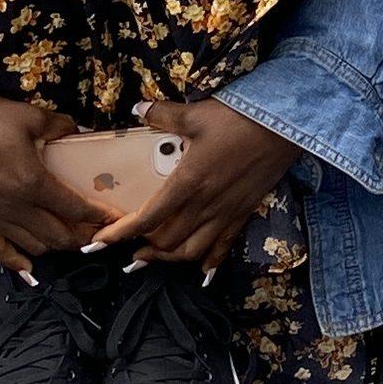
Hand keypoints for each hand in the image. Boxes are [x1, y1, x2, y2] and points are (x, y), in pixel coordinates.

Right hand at [0, 77, 102, 275]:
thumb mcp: (29, 116)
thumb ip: (60, 126)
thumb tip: (80, 132)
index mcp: (31, 182)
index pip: (75, 209)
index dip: (99, 217)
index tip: (116, 220)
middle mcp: (14, 207)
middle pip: (58, 236)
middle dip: (83, 237)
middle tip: (98, 231)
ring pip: (33, 246)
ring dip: (56, 246)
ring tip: (70, 237)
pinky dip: (17, 262)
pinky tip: (30, 270)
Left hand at [99, 95, 299, 266]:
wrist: (285, 126)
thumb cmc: (239, 119)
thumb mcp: (196, 114)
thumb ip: (163, 115)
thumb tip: (138, 109)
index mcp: (187, 183)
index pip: (146, 218)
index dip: (119, 234)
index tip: (97, 243)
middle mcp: (204, 205)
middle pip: (166, 241)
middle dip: (142, 248)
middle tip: (125, 247)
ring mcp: (225, 213)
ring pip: (191, 251)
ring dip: (168, 259)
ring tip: (152, 258)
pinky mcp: (243, 213)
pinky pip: (223, 247)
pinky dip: (210, 263)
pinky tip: (202, 273)